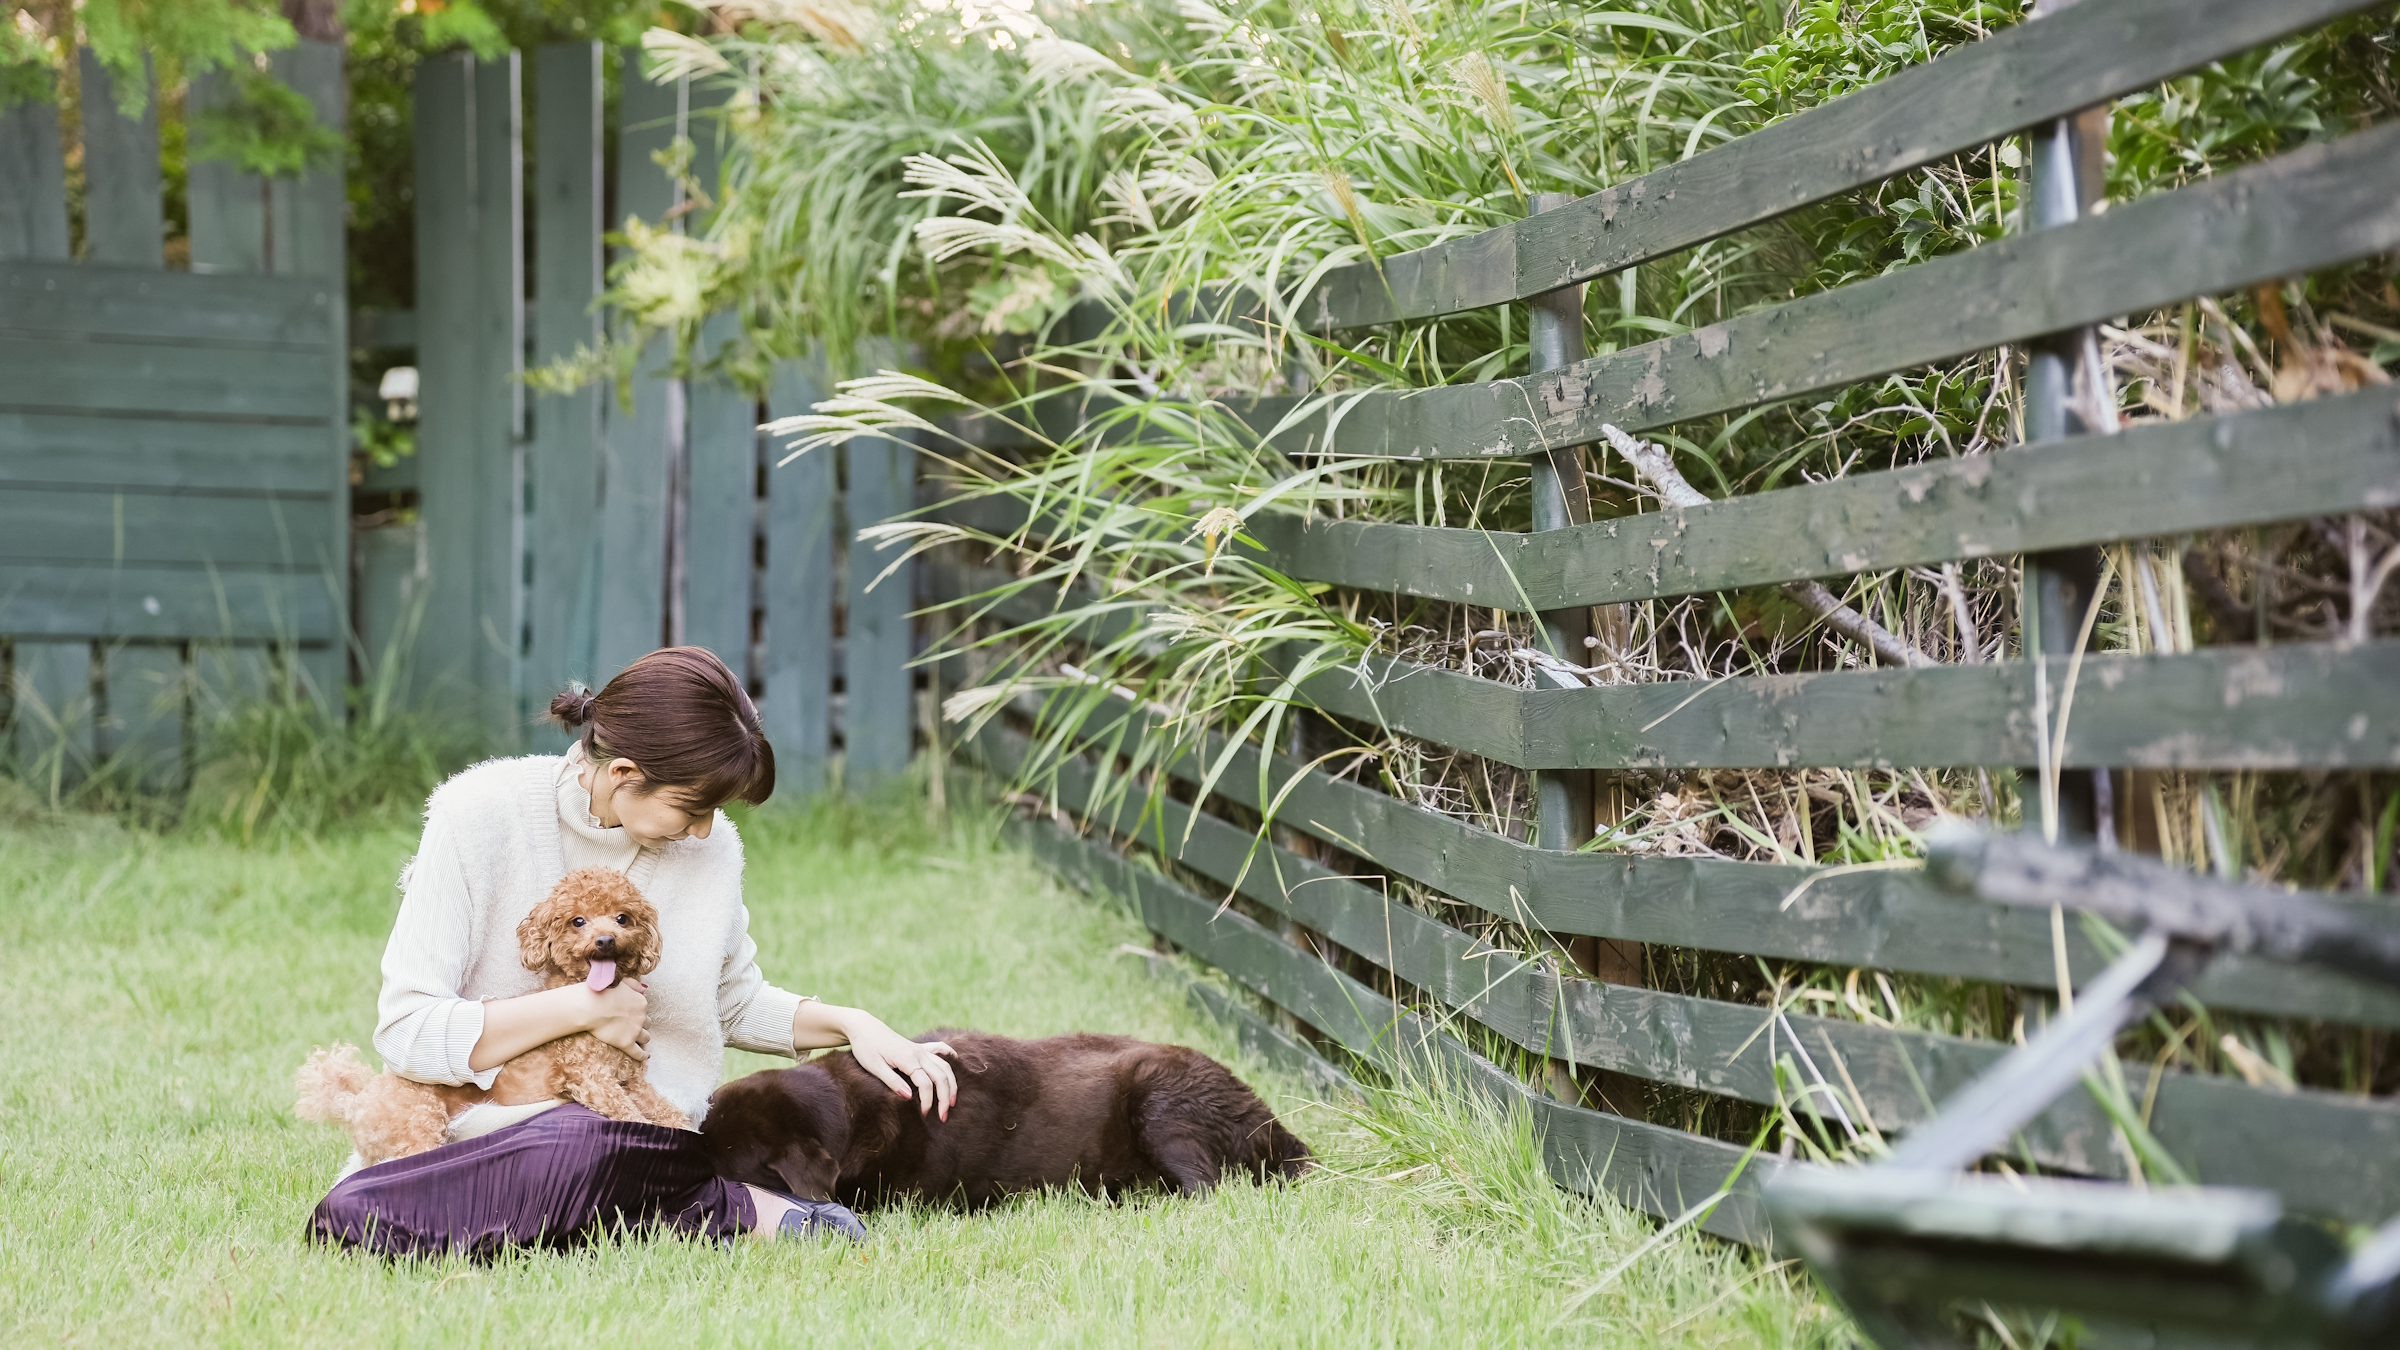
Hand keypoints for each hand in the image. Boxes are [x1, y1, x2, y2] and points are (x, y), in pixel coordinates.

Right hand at [585, 979, 651, 1060]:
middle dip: (641, 1025)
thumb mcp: (621, 982)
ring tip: (639, 1041)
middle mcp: (641, 1017)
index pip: (644, 1009)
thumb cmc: (602, 992)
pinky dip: (643, 1056)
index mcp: (641, 1002)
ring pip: (645, 1037)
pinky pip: (638, 1053)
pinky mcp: (626, 1043)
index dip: (637, 1013)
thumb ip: (635, 984)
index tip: (631, 1015)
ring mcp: (635, 1031)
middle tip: (632, 1027)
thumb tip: (645, 989)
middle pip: (647, 1023)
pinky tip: (645, 1057)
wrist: (590, 1007)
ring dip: (643, 1038)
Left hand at [843, 1016, 957, 1119]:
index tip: (923, 1115)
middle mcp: (919, 1053)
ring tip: (952, 1102)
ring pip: (945, 1066)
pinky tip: (956, 1065)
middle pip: (941, 1076)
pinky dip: (951, 1058)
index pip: (925, 1084)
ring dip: (951, 1084)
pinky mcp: (920, 1047)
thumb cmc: (866, 1048)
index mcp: (907, 1059)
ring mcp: (921, 1049)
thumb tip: (909, 1097)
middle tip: (943, 1117)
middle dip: (945, 1098)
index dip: (927, 1101)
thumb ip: (892, 1081)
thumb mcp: (874, 1067)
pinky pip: (941, 1050)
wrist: (864, 1028)